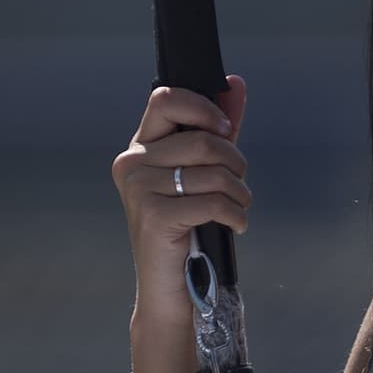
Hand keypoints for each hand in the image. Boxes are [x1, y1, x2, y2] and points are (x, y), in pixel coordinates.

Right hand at [112, 75, 251, 326]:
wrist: (170, 288)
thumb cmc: (188, 229)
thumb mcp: (204, 173)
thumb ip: (217, 130)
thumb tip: (235, 84)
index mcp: (140, 148)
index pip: (166, 98)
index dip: (204, 108)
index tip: (226, 130)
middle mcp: (132, 164)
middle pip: (201, 139)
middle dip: (235, 162)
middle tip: (240, 186)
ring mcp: (140, 190)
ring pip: (212, 172)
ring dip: (240, 193)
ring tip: (239, 209)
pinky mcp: (155, 216)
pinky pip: (212, 202)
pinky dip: (235, 215)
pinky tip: (236, 226)